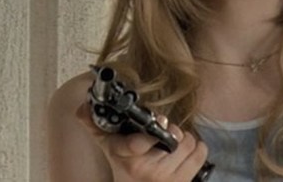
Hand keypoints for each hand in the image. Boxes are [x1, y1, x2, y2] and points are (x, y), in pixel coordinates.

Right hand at [76, 102, 208, 181]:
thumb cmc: (123, 169)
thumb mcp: (109, 148)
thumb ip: (95, 126)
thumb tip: (81, 108)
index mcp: (127, 157)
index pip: (141, 141)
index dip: (156, 127)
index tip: (161, 120)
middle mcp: (147, 170)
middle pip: (175, 135)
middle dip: (173, 131)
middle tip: (166, 134)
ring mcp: (166, 178)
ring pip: (190, 143)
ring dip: (186, 141)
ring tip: (174, 144)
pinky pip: (201, 153)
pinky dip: (198, 149)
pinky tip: (186, 152)